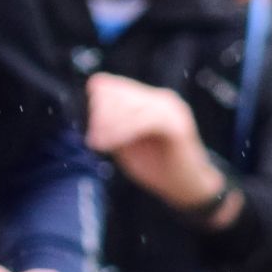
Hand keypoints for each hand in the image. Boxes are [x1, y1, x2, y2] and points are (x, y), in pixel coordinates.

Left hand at [85, 72, 227, 214]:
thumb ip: (107, 124)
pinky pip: (145, 120)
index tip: (89, 129)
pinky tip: (113, 144)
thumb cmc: (154, 165)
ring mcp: (170, 109)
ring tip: (100, 144)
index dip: (95, 104)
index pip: (110, 85)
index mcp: (145, 99)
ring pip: (130, 105)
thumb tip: (86, 109)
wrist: (185, 186)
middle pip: (117, 92)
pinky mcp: (177, 124)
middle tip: (93, 139)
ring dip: (110, 125)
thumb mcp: (121, 141)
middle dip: (100, 115)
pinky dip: (124, 131)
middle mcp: (159, 98)